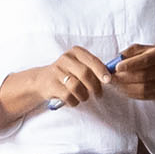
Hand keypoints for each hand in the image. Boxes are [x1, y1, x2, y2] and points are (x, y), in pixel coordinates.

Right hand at [0, 47, 117, 125]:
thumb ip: (94, 68)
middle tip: (99, 94)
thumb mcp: (80, 65)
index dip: (102, 71)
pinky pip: (68, 95)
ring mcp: (56, 71)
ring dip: (84, 95)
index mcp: (75, 52)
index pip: (92, 60)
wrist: (42, 80)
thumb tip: (112, 76)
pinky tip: (73, 100)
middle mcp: (65, 59)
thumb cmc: (68, 74)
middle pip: (85, 74)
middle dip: (95, 86)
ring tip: (84, 97)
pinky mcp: (51, 84)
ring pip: (77, 86)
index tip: (108, 81)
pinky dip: (74, 101)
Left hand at [111, 43, 154, 126]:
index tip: (116, 67)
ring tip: (115, 84)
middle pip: (144, 76)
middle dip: (124, 78)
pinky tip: (123, 89)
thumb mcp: (144, 50)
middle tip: (111, 78)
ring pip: (144, 89)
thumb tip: (116, 60)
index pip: (146, 60)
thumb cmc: (153, 58)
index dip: (130, 64)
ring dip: (126, 88)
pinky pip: (145, 96)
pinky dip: (131, 94)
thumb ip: (130, 52)